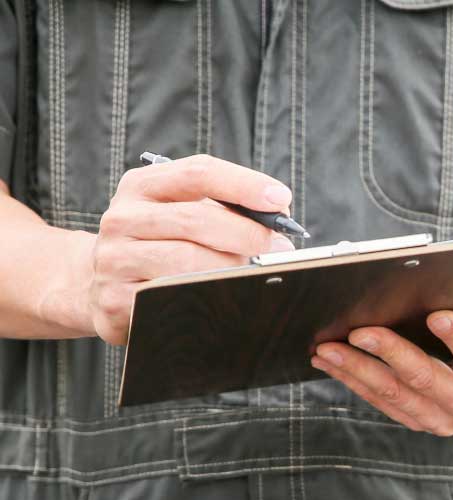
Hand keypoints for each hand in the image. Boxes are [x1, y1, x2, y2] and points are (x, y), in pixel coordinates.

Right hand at [88, 154, 295, 344]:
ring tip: (255, 274)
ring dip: (231, 268)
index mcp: (142, 186)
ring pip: (186, 261)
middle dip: (247, 233)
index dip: (243, 184)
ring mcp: (114, 259)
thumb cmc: (160, 246)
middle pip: (195, 219)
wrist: (98, 285)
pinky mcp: (114, 300)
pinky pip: (171, 297)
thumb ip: (225, 210)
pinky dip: (207, 297)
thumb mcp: (181, 215)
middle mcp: (122, 218)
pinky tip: (226, 298)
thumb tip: (280, 225)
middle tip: (279, 248)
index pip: (198, 173)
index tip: (280, 199)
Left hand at [311, 302, 452, 434]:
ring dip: (359, 371)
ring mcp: (443, 420)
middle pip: (426, 379)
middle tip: (359, 332)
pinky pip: (384, 403)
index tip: (438, 316)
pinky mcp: (420, 421)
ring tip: (328, 349)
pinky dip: (355, 383)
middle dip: (390, 353)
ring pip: (396, 395)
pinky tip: (332, 363)